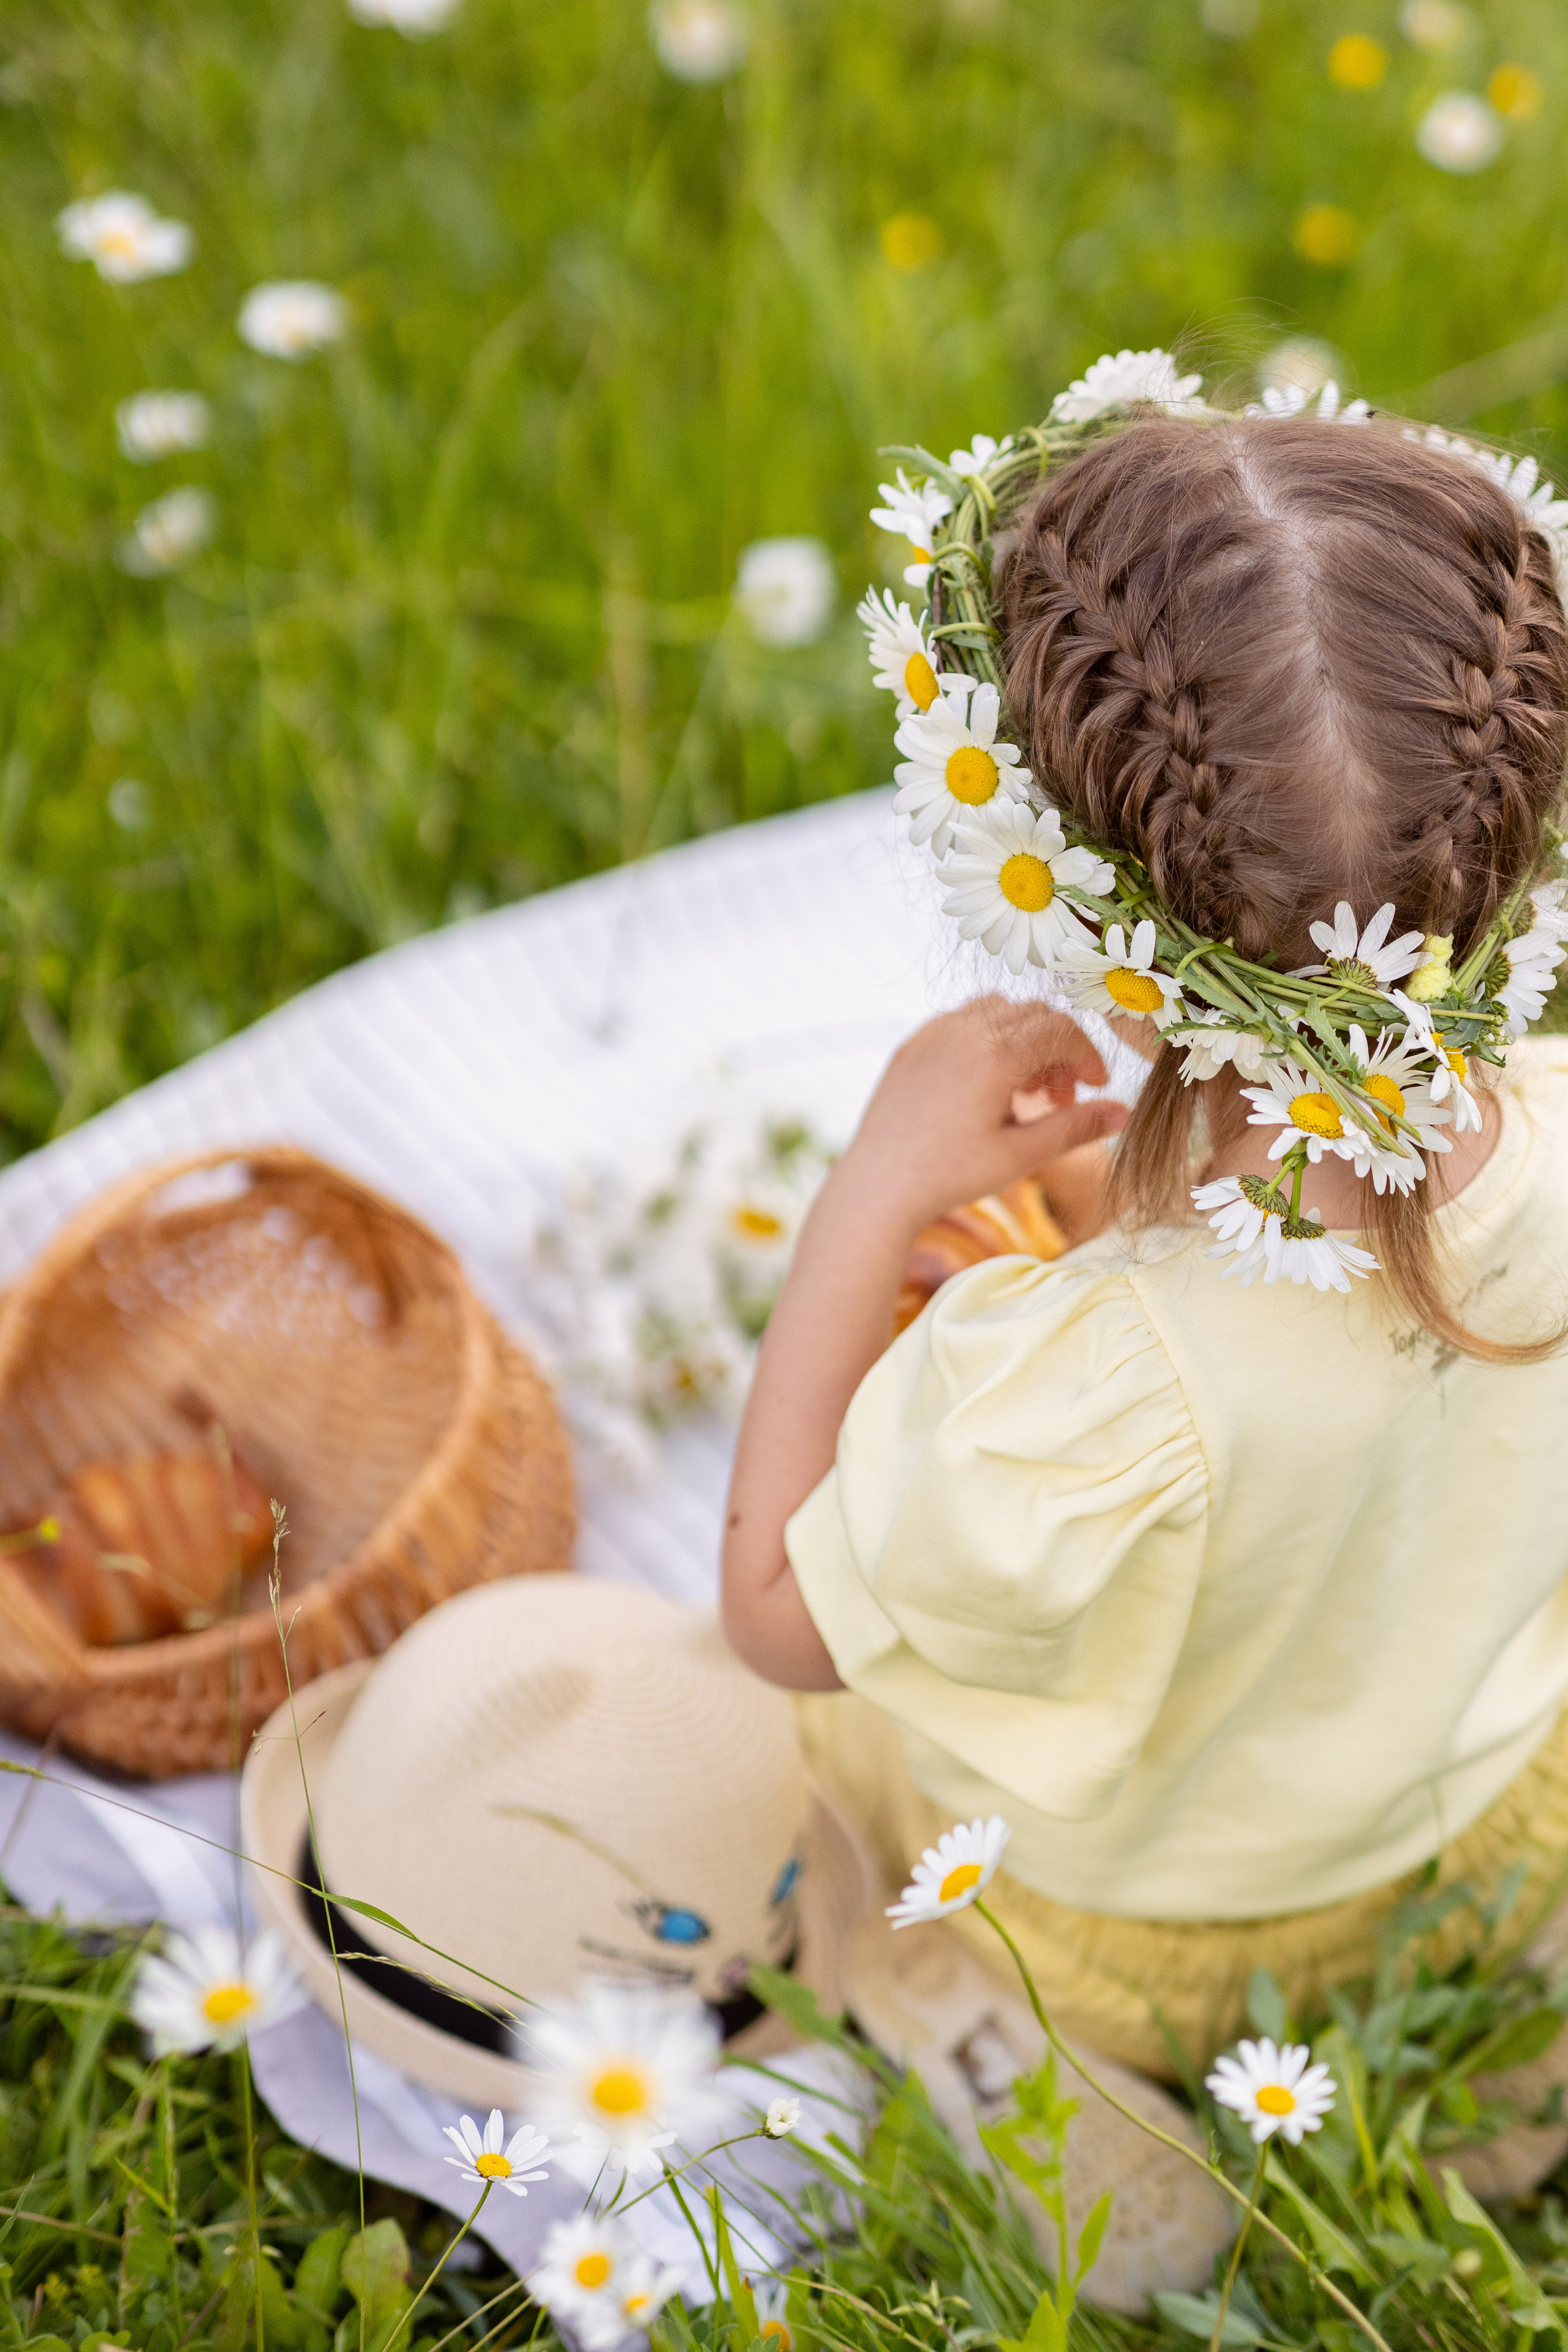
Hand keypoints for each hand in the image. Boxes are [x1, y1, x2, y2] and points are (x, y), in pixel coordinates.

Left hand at [830, 997, 1126, 1232]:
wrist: (878, 1185)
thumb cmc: (949, 1175)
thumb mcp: (1021, 1156)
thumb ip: (1074, 1127)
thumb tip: (1123, 1112)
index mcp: (995, 1053)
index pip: (1061, 1030)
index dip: (1088, 1055)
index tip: (1096, 1088)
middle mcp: (963, 1030)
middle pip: (1033, 1015)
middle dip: (1058, 1049)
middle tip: (1059, 1099)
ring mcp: (933, 1033)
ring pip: (997, 1010)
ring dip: (1023, 1039)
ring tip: (1022, 1091)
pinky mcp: (911, 1045)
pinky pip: (961, 1021)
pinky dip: (987, 1039)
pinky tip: (985, 1085)